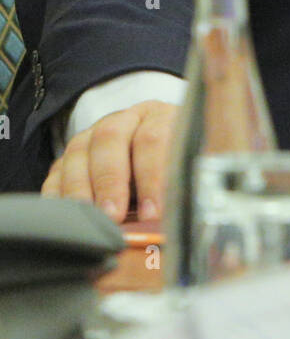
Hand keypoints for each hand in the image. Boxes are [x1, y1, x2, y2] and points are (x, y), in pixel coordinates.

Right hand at [41, 100, 179, 223]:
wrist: (154, 154)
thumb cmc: (174, 166)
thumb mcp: (185, 169)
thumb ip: (181, 188)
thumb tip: (174, 221)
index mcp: (158, 117)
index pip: (153, 137)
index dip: (151, 175)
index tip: (152, 212)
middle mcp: (123, 120)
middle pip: (110, 138)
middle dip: (111, 180)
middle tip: (114, 215)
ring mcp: (92, 136)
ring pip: (78, 153)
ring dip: (82, 190)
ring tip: (89, 221)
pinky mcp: (68, 159)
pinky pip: (55, 174)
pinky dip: (58, 196)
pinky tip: (67, 218)